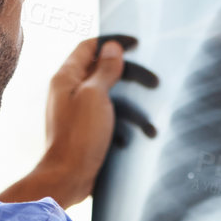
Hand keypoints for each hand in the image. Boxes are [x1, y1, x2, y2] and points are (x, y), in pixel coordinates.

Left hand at [0, 36, 157, 208]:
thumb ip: (104, 70)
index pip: (89, 47)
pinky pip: (108, 117)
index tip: (136, 45)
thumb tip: (112, 47)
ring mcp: (77, 111)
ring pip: (109, 96)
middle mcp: (69, 91)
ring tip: (150, 121)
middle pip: (102, 71)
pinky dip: (123, 122)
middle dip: (130, 76)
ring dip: (131, 105)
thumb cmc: (79, 136)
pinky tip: (136, 134)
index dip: (112, 42)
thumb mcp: (95, 96)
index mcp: (66, 78)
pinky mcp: (85, 130)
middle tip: (155, 82)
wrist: (67, 178)